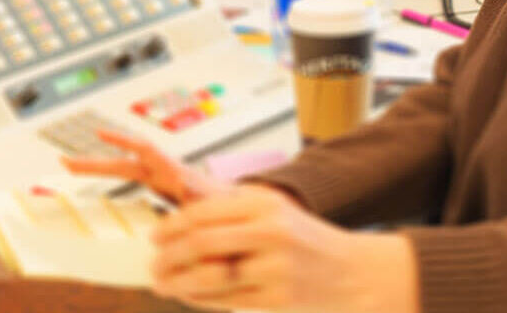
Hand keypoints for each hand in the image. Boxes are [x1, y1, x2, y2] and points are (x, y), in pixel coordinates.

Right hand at [60, 129, 225, 204]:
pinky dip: (108, 177)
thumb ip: (198, 194)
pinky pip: (128, 180)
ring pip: (123, 169)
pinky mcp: (157, 190)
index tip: (102, 134)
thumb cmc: (224, 204)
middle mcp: (163, 172)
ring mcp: (159, 180)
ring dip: (97, 167)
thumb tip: (187, 187)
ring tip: (71, 166)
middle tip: (67, 162)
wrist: (233, 208)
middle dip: (95, 161)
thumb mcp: (212, 202)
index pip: (146, 151)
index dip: (124, 142)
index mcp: (174, 172)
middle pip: (124, 163)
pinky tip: (92, 178)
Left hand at [149, 184, 418, 312]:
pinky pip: (225, 302)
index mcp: (267, 203)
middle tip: (152, 265)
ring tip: (162, 284)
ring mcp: (275, 267)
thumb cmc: (306, 241)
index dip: (171, 226)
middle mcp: (271, 231)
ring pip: (209, 277)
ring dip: (178, 283)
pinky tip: (189, 296)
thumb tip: (177, 222)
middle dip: (168, 257)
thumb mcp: (276, 212)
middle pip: (201, 244)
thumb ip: (232, 213)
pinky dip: (200, 300)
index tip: (154, 237)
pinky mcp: (277, 298)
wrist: (353, 273)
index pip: (204, 212)